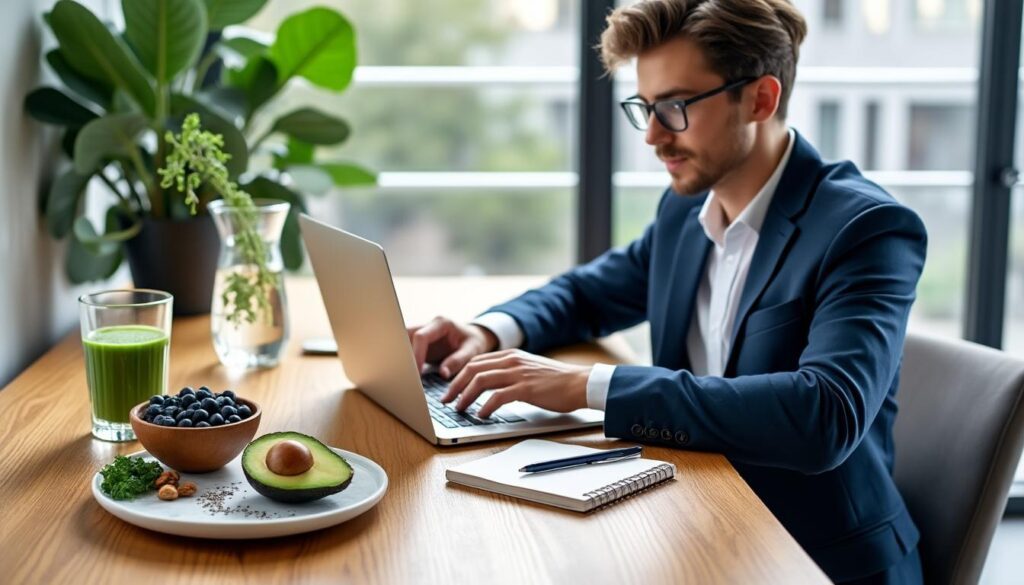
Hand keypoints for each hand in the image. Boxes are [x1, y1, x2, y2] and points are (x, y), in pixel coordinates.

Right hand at [407, 316, 497, 377]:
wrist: (474, 337)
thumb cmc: (474, 342)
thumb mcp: (472, 351)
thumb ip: (458, 361)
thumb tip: (443, 373)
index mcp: (441, 323)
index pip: (421, 336)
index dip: (416, 354)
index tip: (416, 372)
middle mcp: (428, 325)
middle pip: (405, 335)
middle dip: (401, 353)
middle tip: (402, 373)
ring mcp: (422, 333)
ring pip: (402, 341)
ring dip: (400, 356)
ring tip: (401, 374)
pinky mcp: (418, 343)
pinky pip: (405, 349)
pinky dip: (404, 360)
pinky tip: (405, 373)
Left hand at [441, 349, 591, 417]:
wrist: (580, 383)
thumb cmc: (557, 381)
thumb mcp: (529, 370)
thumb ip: (510, 374)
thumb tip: (491, 388)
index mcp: (511, 356)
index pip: (476, 361)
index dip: (458, 375)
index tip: (449, 389)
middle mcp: (511, 361)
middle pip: (472, 369)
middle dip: (454, 385)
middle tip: (446, 400)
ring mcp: (518, 373)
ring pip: (480, 381)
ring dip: (465, 396)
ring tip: (459, 408)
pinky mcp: (526, 388)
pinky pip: (497, 396)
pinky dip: (485, 406)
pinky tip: (480, 415)